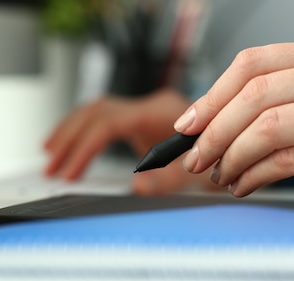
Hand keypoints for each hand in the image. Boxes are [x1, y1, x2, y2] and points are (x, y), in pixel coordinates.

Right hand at [44, 88, 217, 193]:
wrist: (242, 137)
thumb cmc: (226, 153)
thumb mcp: (203, 173)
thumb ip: (169, 180)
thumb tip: (136, 188)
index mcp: (162, 112)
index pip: (110, 121)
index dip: (85, 146)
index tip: (69, 172)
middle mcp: (152, 104)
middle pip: (96, 110)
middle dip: (70, 138)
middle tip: (51, 166)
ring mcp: (147, 108)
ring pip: (97, 109)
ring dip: (72, 130)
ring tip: (51, 153)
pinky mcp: (144, 116)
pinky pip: (105, 115)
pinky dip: (85, 129)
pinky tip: (73, 143)